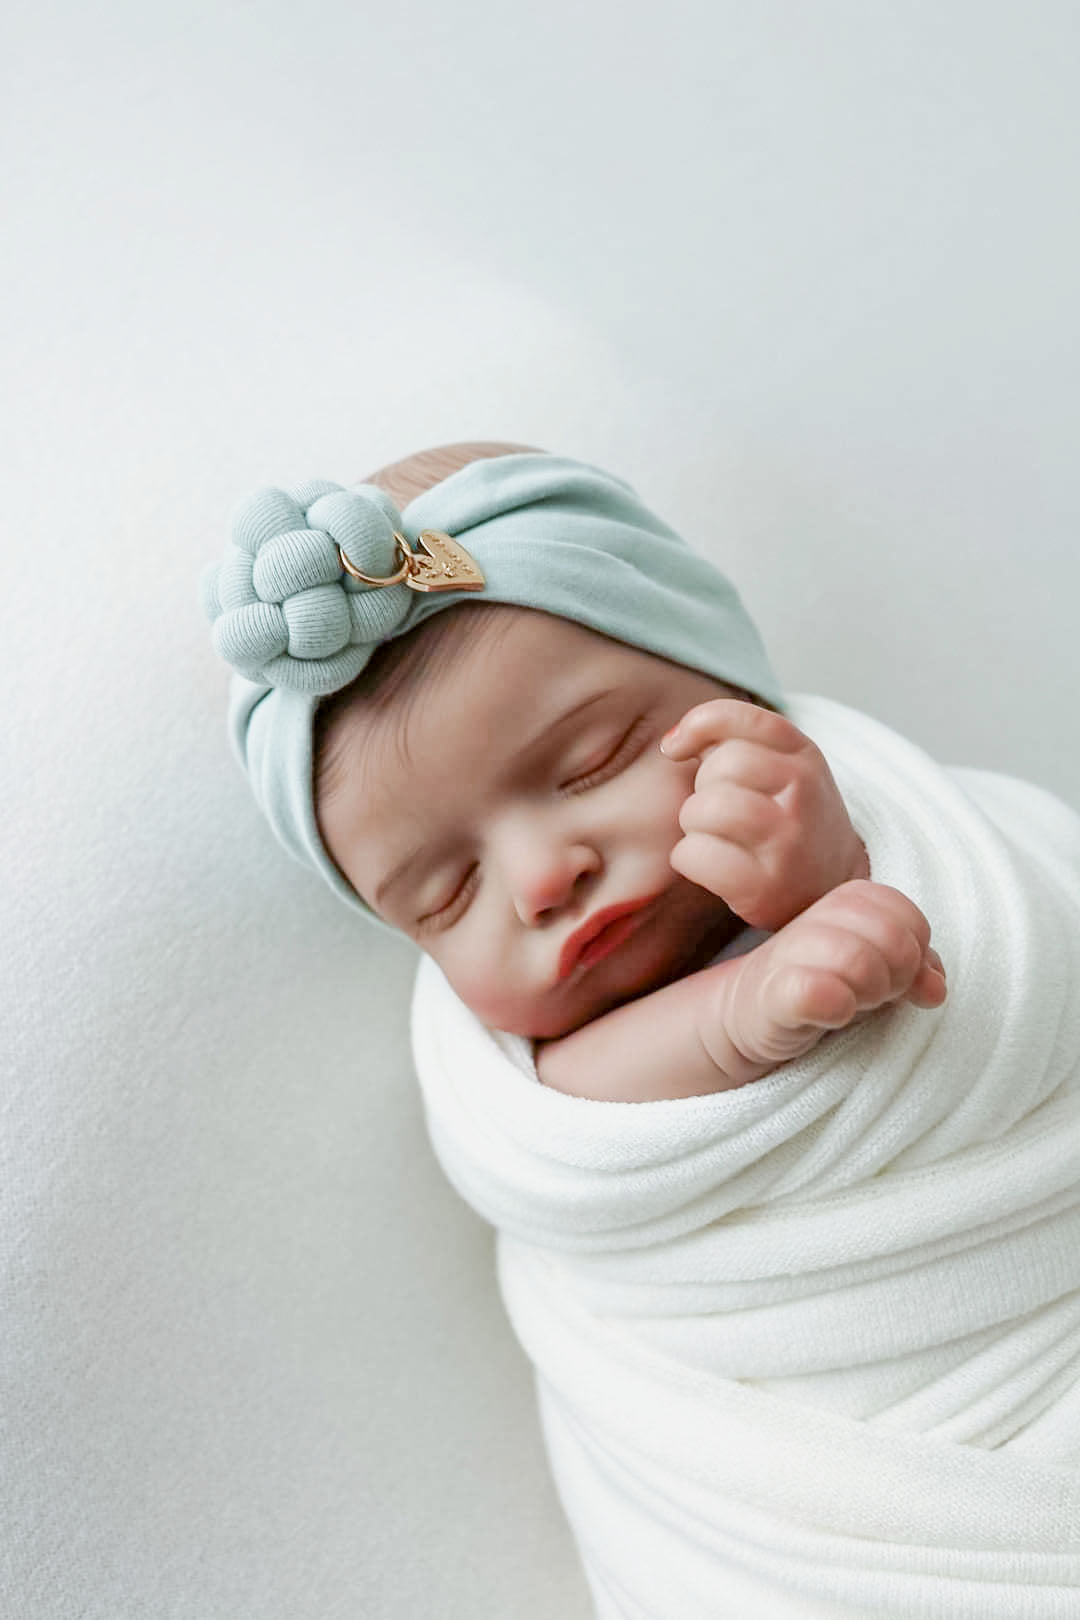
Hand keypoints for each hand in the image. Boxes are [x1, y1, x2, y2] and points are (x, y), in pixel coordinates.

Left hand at [661, 699, 868, 931]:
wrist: (831, 885)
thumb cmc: (788, 820)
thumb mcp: (780, 768)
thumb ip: (731, 742)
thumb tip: (673, 744)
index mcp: (803, 756)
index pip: (740, 718)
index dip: (697, 725)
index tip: (678, 748)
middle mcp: (801, 794)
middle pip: (719, 766)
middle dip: (703, 788)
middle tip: (722, 812)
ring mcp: (786, 841)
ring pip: (703, 808)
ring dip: (693, 824)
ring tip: (716, 837)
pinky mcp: (764, 886)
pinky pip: (694, 854)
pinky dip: (688, 859)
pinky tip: (711, 864)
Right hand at [698, 879, 946, 1076]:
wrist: (750, 1013)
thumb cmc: (822, 983)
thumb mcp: (876, 968)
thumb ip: (914, 966)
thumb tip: (937, 987)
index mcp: (847, 901)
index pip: (906, 914)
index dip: (916, 951)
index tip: (899, 977)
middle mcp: (817, 918)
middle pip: (890, 936)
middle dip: (898, 973)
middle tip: (879, 995)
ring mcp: (789, 955)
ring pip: (857, 960)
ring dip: (870, 991)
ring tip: (856, 1006)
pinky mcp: (770, 996)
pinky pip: (811, 991)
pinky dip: (833, 1004)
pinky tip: (835, 1015)